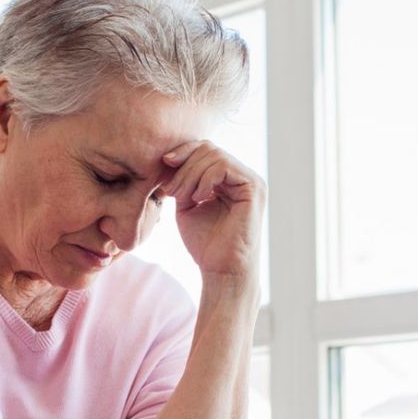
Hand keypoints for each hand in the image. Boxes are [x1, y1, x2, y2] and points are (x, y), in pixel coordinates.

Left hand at [159, 141, 265, 279]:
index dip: (183, 152)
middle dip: (183, 166)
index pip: (205, 150)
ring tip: (181, 197)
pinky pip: (223, 166)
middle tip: (170, 190)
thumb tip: (170, 157)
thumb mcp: (187, 205)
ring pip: (214, 155)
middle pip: (208, 149)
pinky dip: (204, 179)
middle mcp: (242, 176)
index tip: (164, 164)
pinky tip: (198, 198)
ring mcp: (250, 180)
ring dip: (190, 174)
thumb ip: (183, 181)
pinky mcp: (253, 188)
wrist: (221, 270)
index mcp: (228, 179)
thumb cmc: (205, 244)